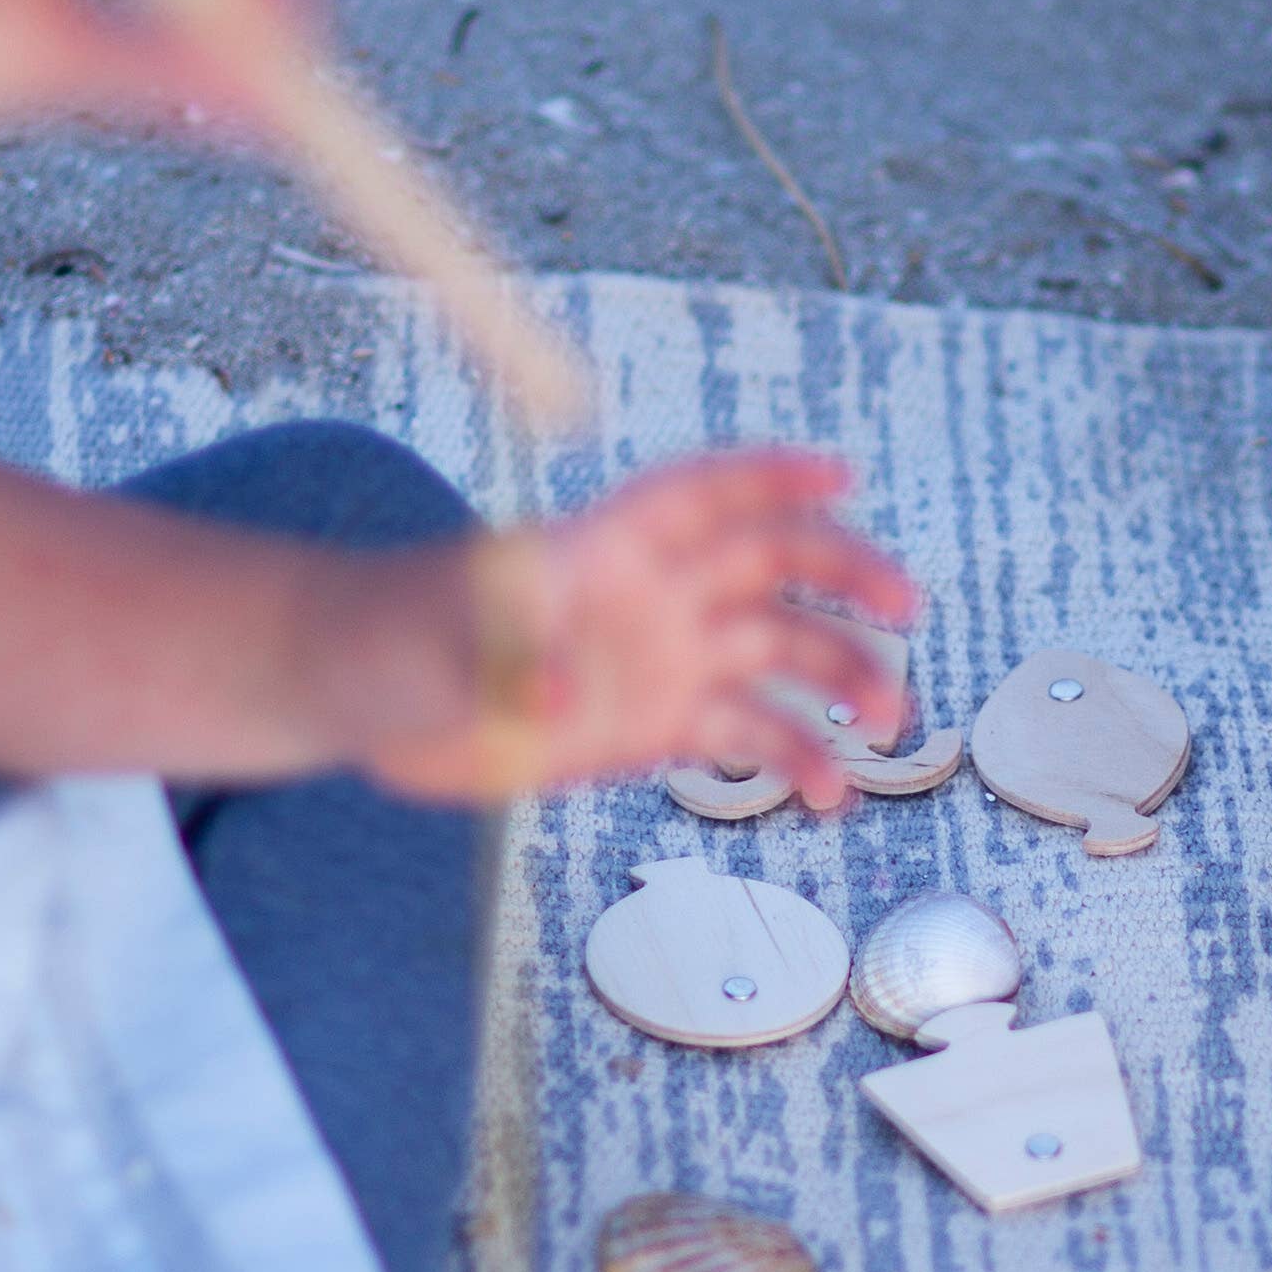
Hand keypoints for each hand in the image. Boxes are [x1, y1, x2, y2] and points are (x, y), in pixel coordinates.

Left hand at [360, 451, 920, 806]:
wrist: (366, 700)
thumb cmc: (390, 643)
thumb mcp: (434, 648)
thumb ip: (506, 665)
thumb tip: (574, 696)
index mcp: (601, 549)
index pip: (703, 494)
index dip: (771, 476)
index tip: (842, 474)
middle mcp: (649, 596)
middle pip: (769, 565)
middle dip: (845, 576)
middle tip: (905, 609)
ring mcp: (659, 661)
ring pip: (778, 655)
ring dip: (842, 678)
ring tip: (888, 723)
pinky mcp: (653, 728)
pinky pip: (747, 737)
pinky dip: (798, 761)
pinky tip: (831, 797)